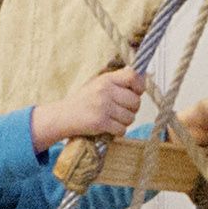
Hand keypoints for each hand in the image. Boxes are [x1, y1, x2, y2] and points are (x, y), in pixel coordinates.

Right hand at [29, 66, 147, 149]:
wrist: (64, 115)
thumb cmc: (85, 100)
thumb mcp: (99, 84)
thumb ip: (119, 81)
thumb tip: (143, 77)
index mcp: (106, 79)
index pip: (133, 77)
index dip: (140, 86)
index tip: (136, 92)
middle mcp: (105, 91)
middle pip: (135, 101)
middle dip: (132, 109)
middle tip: (122, 110)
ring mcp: (103, 107)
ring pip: (130, 117)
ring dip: (125, 121)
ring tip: (114, 119)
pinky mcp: (100, 123)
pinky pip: (122, 129)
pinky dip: (118, 131)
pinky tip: (110, 128)